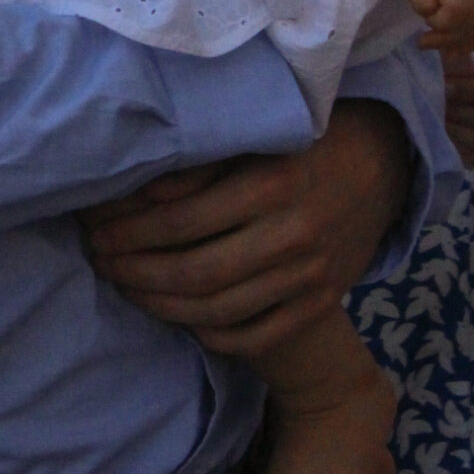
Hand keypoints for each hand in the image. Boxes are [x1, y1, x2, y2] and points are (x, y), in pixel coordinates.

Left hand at [80, 101, 409, 360]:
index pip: (181, 221)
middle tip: (100, 263)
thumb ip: (200, 165)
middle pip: (195, 273)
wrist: (379, 164)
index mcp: (271, 184)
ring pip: (221, 311)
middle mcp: (294, 235)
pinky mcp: (322, 304)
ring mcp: (312, 277)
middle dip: (135, 273)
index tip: (94, 231)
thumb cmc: (298, 142)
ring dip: (162, 306)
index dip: (128, 232)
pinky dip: (212, 334)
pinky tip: (181, 319)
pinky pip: (257, 335)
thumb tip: (134, 191)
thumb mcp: (253, 138)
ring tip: (127, 289)